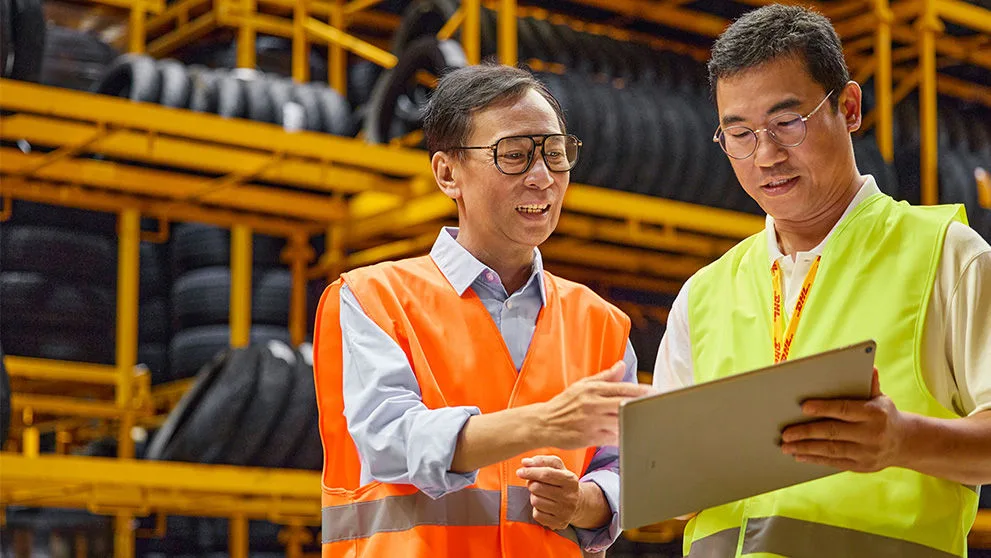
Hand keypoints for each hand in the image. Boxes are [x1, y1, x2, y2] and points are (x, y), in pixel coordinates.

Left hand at [516, 455, 581, 529]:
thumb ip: (542, 461)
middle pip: (537, 488)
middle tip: (534, 484)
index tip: (519, 472)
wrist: (577, 503)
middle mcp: (570, 496)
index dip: (530, 472)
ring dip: (534, 497)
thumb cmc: (562, 482)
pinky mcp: (559, 523)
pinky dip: (536, 510)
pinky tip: (544, 506)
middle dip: (531, 484)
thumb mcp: (557, 467)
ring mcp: (565, 511)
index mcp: (570, 480)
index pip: (546, 474)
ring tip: (541, 495)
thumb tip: (525, 462)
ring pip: (535, 501)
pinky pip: (537, 515)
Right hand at [539, 362, 654, 449]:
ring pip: (621, 422)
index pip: (622, 388)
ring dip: (636, 423)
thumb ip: (605, 377)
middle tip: (658, 408)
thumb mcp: (582, 385)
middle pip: (625, 405)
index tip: (656, 393)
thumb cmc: (564, 404)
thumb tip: (622, 365)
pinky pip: (613, 438)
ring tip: (651, 422)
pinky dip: (624, 436)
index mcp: (593, 389)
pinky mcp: (590, 437)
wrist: (544, 423)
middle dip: (643, 406)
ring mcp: (592, 421)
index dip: (642, 391)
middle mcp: (593, 403)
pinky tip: (633, 435)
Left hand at [781, 368, 905, 472]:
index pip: (844, 409)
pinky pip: (835, 462)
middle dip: (806, 432)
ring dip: (806, 448)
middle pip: (833, 432)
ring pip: (831, 450)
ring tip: (786, 446)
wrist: (906, 443)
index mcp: (874, 414)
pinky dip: (815, 459)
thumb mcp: (881, 398)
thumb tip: (870, 366)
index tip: (803, 407)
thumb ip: (870, 384)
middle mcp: (871, 434)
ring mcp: (867, 453)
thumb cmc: (884, 415)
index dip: (823, 408)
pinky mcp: (862, 466)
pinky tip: (800, 456)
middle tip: (785, 433)